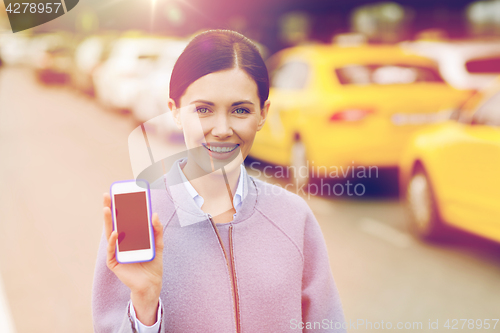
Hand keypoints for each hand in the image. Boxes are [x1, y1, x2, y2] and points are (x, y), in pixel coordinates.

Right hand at [103, 192, 163, 325]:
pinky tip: (115, 233)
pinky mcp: (114, 262)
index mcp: (130, 236)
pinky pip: (112, 250)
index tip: (118, 193)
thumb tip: (154, 214)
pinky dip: (113, 241)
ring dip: (108, 221)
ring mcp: (116, 252)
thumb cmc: (153, 263)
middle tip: (106, 195)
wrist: (152, 283)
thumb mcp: (158, 244)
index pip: (123, 219)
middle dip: (109, 209)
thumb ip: (157, 230)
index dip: (120, 207)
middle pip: (113, 223)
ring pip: (109, 233)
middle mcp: (120, 242)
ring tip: (107, 209)